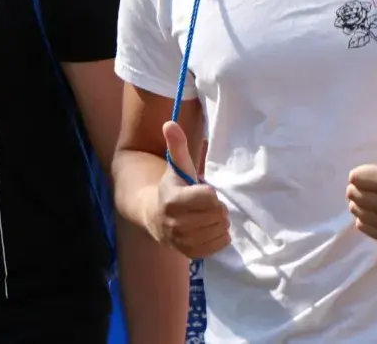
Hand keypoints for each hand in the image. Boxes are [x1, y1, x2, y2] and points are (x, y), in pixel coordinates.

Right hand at [148, 120, 230, 258]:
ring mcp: (183, 241)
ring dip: (219, 222)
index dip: (210, 192)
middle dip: (217, 207)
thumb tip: (170, 122)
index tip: (202, 190)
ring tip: (208, 216)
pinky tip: (209, 228)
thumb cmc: (172, 188)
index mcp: (173, 200)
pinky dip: (220, 236)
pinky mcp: (191, 253)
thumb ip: (176, 145)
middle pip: (219, 214)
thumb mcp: (175, 166)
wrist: (155, 216)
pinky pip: (220, 244)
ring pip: (221, 230)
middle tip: (208, 204)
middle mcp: (176, 224)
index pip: (210, 197)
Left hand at [347, 104, 376, 243]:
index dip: (362, 172)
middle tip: (373, 185)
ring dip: (359, 203)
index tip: (375, 172)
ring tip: (374, 197)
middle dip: (359, 187)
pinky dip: (365, 219)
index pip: (355, 176)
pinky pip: (362, 226)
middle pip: (353, 194)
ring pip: (356, 210)